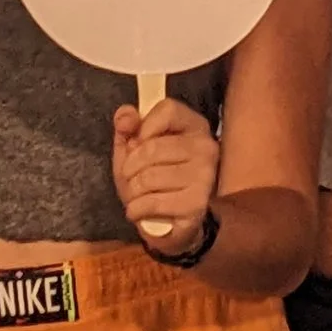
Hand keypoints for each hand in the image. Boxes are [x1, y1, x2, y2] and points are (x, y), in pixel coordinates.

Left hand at [111, 98, 220, 244]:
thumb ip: (128, 125)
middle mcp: (205, 147)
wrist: (172, 221)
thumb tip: (126, 118)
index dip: (143, 126)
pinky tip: (138, 210)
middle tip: (129, 177)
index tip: (136, 143)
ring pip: (149, 178)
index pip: (168, 109)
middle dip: (129, 167)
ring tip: (134, 195)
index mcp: (194, 125)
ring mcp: (204, 177)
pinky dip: (136, 209)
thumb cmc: (154, 177)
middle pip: (152, 148)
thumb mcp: (135, 147)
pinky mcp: (197, 204)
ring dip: (131, 191)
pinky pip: (152, 203)